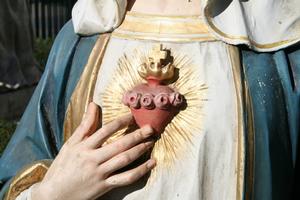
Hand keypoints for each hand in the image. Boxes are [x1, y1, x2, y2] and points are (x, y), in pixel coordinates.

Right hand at [32, 102, 155, 199]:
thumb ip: (84, 125)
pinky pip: (125, 178)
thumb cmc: (62, 167)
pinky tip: (151, 163)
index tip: (133, 116)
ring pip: (124, 160)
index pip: (106, 130)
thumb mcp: (70, 144)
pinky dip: (140, 171)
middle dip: (137, 135)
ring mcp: (100, 173)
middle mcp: (93, 159)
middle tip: (151, 128)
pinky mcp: (104, 186)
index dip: (121, 122)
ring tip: (151, 141)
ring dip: (140, 150)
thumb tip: (93, 104)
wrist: (53, 195)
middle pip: (119, 145)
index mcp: (84, 147)